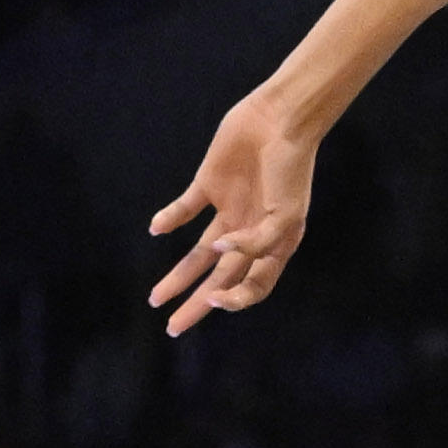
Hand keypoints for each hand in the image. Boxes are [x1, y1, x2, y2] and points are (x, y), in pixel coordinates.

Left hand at [146, 92, 317, 333]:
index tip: (212, 300)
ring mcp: (228, 210)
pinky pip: (185, 209)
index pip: (252, 286)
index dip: (233, 298)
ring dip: (178, 275)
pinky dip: (170, 220)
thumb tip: (217, 253)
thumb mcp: (286, 214)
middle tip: (173, 327)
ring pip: (198, 253)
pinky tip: (157, 230)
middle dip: (197, 304)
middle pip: (219, 278)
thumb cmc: (291, 169)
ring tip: (156, 298)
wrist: (281, 120)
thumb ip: (257, 242)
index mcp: (274, 245)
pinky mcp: (208, 185)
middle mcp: (249, 233)